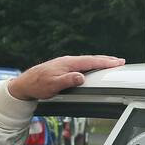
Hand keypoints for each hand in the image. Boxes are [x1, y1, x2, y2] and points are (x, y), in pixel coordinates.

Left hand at [6, 55, 125, 100]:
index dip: (105, 62)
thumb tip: (81, 77)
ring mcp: (65, 63)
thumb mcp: (53, 85)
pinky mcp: (62, 67)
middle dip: (106, 60)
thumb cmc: (38, 85)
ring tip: (110, 63)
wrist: (24, 84)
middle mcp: (68, 61)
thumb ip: (67, 80)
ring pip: (86, 61)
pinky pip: (81, 64)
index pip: (91, 61)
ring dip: (99, 61)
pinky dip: (90, 64)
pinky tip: (92, 67)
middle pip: (91, 59)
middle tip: (120, 61)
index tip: (118, 62)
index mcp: (68, 63)